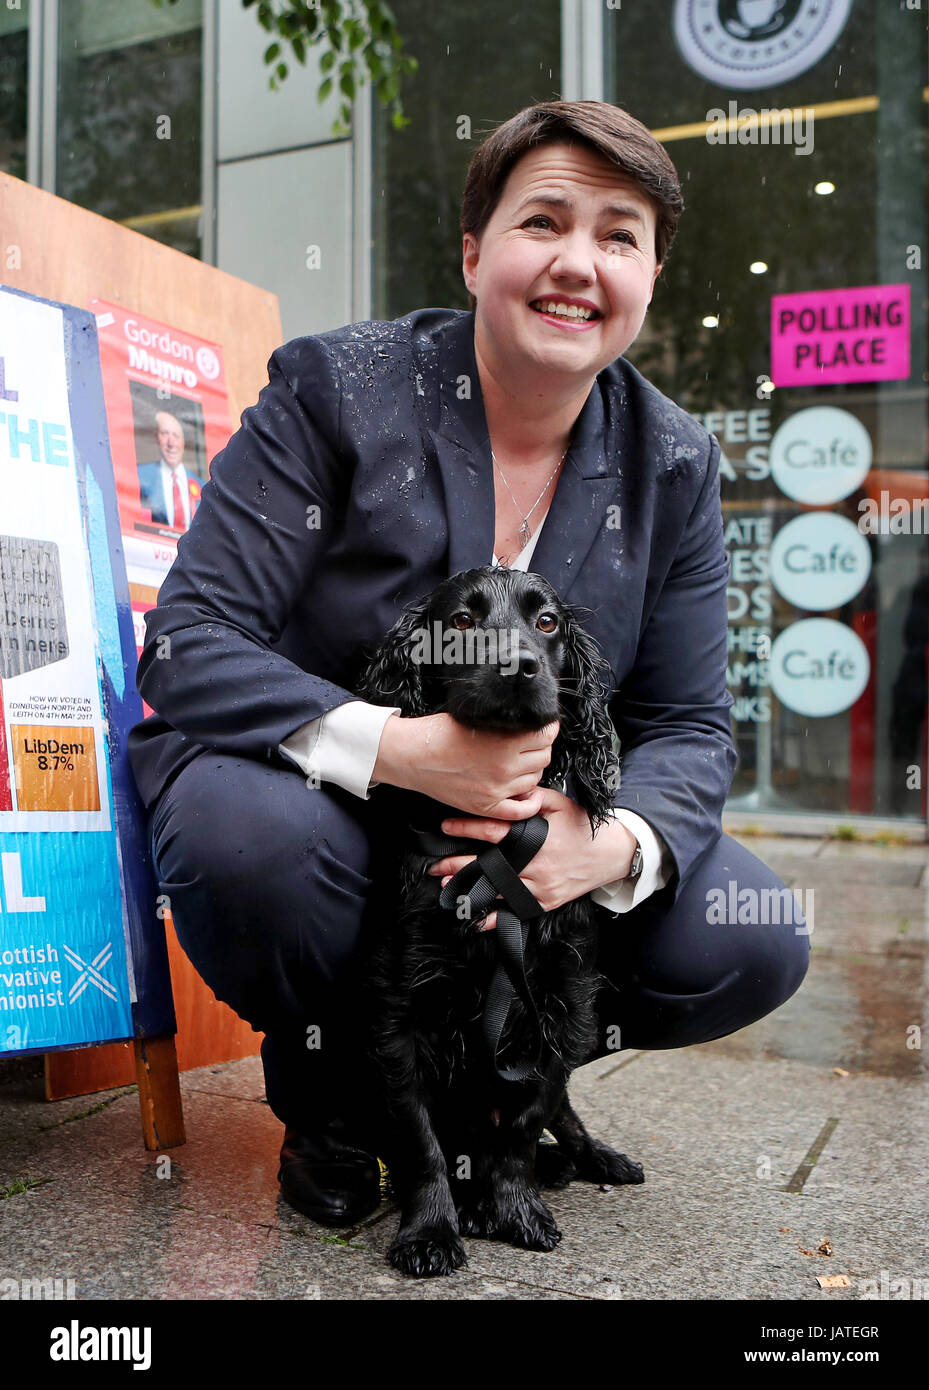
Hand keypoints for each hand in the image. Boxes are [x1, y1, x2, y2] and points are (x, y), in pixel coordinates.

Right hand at [372, 712, 558, 820]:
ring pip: (535, 780)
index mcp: (505, 742)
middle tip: (529, 742)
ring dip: (532, 769)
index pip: (546, 735)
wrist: (412, 755)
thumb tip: (528, 721)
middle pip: (543, 757)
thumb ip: (506, 721)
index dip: (546, 727)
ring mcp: (497, 789)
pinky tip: (528, 792)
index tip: (542, 726)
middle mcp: (505, 767)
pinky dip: (530, 802)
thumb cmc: (439, 733)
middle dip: (539, 747)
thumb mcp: (478, 716)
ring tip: (519, 762)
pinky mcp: (486, 806)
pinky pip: (521, 810)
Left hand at [426, 787, 638, 929]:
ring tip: (447, 888)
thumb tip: (509, 789)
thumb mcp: (559, 803)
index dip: (468, 827)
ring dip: (470, 890)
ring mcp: (540, 886)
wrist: (613, 854)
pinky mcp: (546, 902)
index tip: (446, 826)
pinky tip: (476, 920)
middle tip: (435, 866)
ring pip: (498, 890)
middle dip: (458, 865)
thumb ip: (532, 795)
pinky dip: (495, 918)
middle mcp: (535, 863)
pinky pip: (516, 911)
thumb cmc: (582, 826)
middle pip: (489, 865)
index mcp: (536, 835)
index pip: (495, 830)